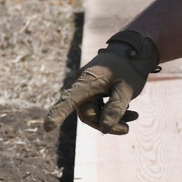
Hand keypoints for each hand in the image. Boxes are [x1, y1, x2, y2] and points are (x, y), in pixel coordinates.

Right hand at [44, 30, 159, 134]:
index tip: (47, 128)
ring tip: (134, 116)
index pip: (69, 101)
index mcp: (86, 82)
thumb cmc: (129, 68)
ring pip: (94, 112)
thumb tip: (104, 129)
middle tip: (126, 129)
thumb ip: (116, 108)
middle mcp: (81, 86)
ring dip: (113, 118)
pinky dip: (113, 111)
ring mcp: (86, 89)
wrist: (133, 51)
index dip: (58, 114)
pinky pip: (99, 107)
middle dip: (105, 124)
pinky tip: (131, 112)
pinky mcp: (94, 91)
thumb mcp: (127, 88)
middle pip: (87, 113)